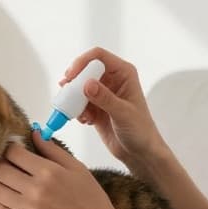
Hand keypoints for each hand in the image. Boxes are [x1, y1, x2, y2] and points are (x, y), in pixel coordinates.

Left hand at [0, 129, 121, 208]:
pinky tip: (7, 199)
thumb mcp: (77, 168)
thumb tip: (34, 132)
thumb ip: (52, 149)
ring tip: (5, 182)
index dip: (11, 149)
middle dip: (1, 165)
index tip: (14, 152)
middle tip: (8, 166)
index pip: (14, 153)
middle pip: (0, 170)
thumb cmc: (91, 198)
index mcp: (48, 172)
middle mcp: (36, 190)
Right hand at [58, 47, 162, 173]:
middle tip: (66, 94)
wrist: (140, 152)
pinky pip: (78, 102)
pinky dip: (76, 110)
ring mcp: (102, 93)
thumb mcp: (123, 114)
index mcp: (123, 73)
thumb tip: (87, 84)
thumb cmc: (141, 131)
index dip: (82, 62)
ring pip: (78, 87)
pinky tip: (86, 121)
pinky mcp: (94, 106)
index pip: (98, 56)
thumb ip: (105, 98)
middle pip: (84, 70)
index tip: (71, 76)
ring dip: (73, 98)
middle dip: (73, 82)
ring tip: (78, 113)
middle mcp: (112, 79)